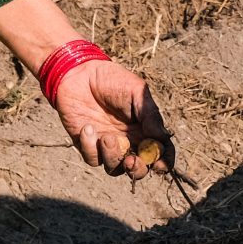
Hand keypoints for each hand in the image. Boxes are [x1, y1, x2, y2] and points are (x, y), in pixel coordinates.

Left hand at [53, 59, 171, 176]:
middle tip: (132, 161)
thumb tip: (162, 138)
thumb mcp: (137, 92)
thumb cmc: (112, 80)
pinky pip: (92, 159)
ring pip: (114, 168)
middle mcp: (129, 141)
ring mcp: (107, 146)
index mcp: (145, 130)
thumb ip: (150, 115)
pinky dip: (90, 147)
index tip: (161, 165)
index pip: (160, 152)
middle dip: (137, 169)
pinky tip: (87, 128)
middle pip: (138, 168)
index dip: (163, 162)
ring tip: (107, 137)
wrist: (79, 73)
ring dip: (113, 157)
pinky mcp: (88, 145)